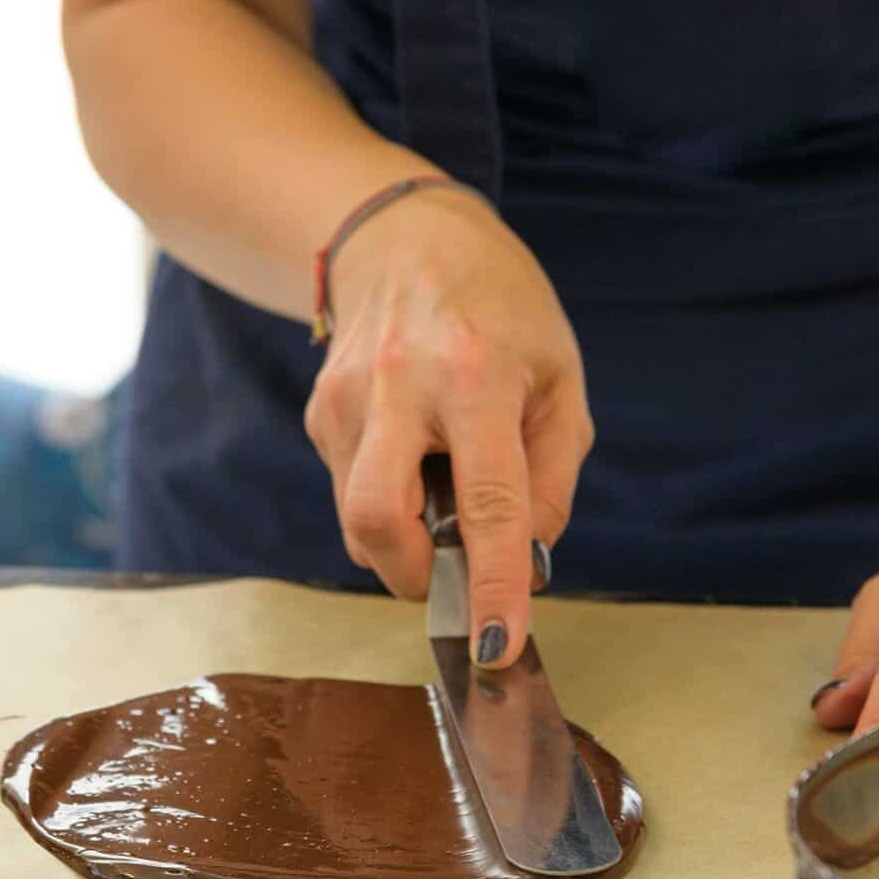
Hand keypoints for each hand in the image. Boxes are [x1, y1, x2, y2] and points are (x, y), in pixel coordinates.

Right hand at [304, 186, 591, 666]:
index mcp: (475, 376)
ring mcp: (346, 400)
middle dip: (415, 576)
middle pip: (379, 519)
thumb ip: (553, 472)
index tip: (497, 644)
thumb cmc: (500, 305)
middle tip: (451, 574)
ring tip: (441, 488)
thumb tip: (528, 556)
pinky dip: (386, 500)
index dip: (493, 583)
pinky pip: (350, 489)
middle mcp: (398, 387)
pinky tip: (413, 454)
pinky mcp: (319, 412)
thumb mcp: (559, 375)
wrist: (404, 234)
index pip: (487, 502)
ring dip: (405, 537)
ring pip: (357, 517)